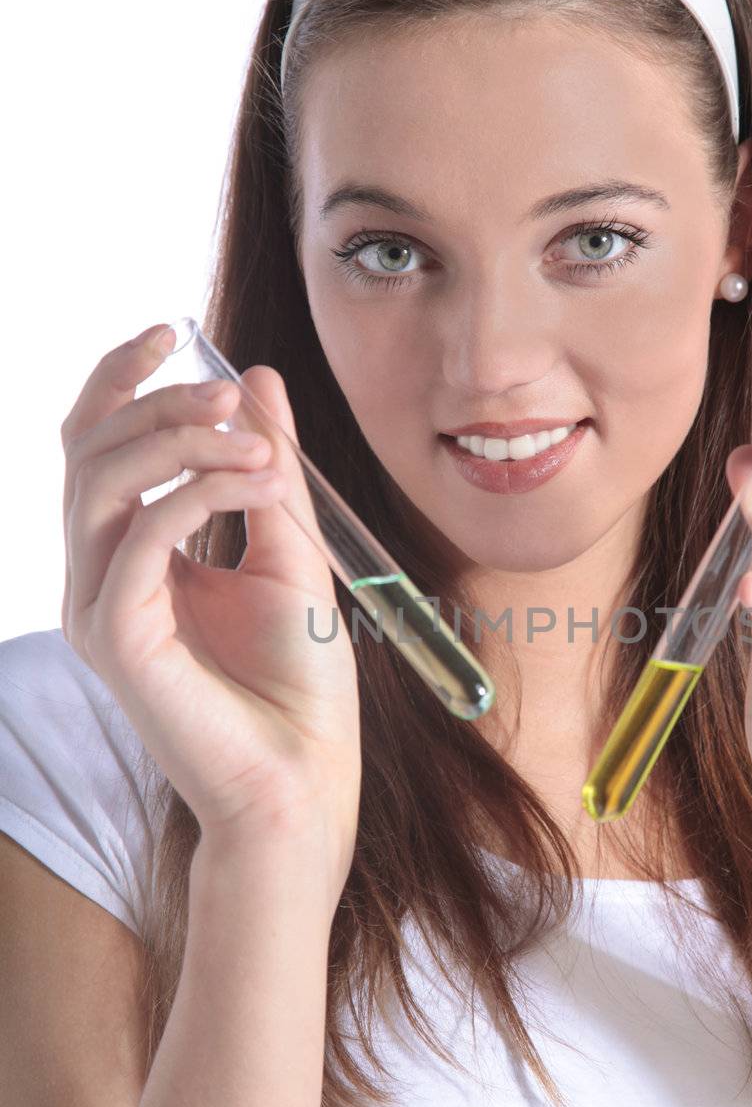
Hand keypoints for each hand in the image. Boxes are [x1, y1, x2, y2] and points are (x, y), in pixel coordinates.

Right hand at [61, 324, 362, 924]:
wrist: (306, 776)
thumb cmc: (297, 680)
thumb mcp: (290, 547)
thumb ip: (265, 467)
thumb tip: (254, 378)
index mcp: (130, 553)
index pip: (97, 444)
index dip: (121, 378)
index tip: (175, 330)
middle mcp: (98, 576)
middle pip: (89, 451)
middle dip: (159, 404)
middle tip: (230, 398)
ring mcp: (98, 609)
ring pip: (101, 483)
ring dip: (180, 441)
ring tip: (255, 443)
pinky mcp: (116, 640)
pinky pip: (138, 537)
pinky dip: (196, 494)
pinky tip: (254, 484)